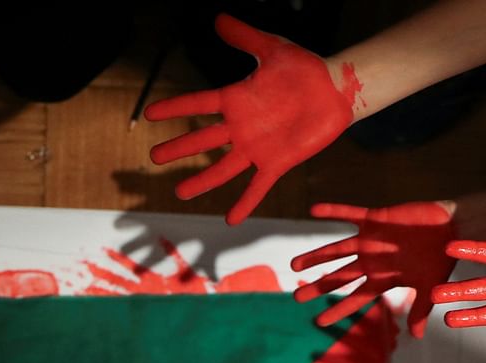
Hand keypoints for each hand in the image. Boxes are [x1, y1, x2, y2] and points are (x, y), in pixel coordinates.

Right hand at [145, 14, 356, 224]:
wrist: (336, 90)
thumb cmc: (305, 68)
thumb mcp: (272, 49)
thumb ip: (245, 36)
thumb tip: (218, 18)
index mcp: (237, 98)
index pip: (198, 103)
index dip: (174, 108)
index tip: (149, 113)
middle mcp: (242, 126)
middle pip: (203, 139)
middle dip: (178, 148)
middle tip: (154, 158)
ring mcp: (257, 147)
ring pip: (223, 168)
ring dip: (202, 181)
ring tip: (180, 193)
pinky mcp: (277, 162)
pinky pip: (257, 185)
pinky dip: (245, 203)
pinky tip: (230, 219)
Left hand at [291, 202, 454, 335]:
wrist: (452, 228)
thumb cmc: (441, 259)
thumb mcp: (430, 288)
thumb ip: (420, 310)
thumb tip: (417, 337)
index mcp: (382, 279)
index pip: (355, 299)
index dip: (338, 310)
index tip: (319, 323)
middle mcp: (371, 261)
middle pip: (339, 277)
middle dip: (318, 287)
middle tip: (296, 297)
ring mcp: (370, 240)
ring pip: (336, 249)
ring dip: (316, 256)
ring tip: (294, 265)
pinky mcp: (375, 219)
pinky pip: (350, 214)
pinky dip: (333, 211)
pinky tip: (313, 210)